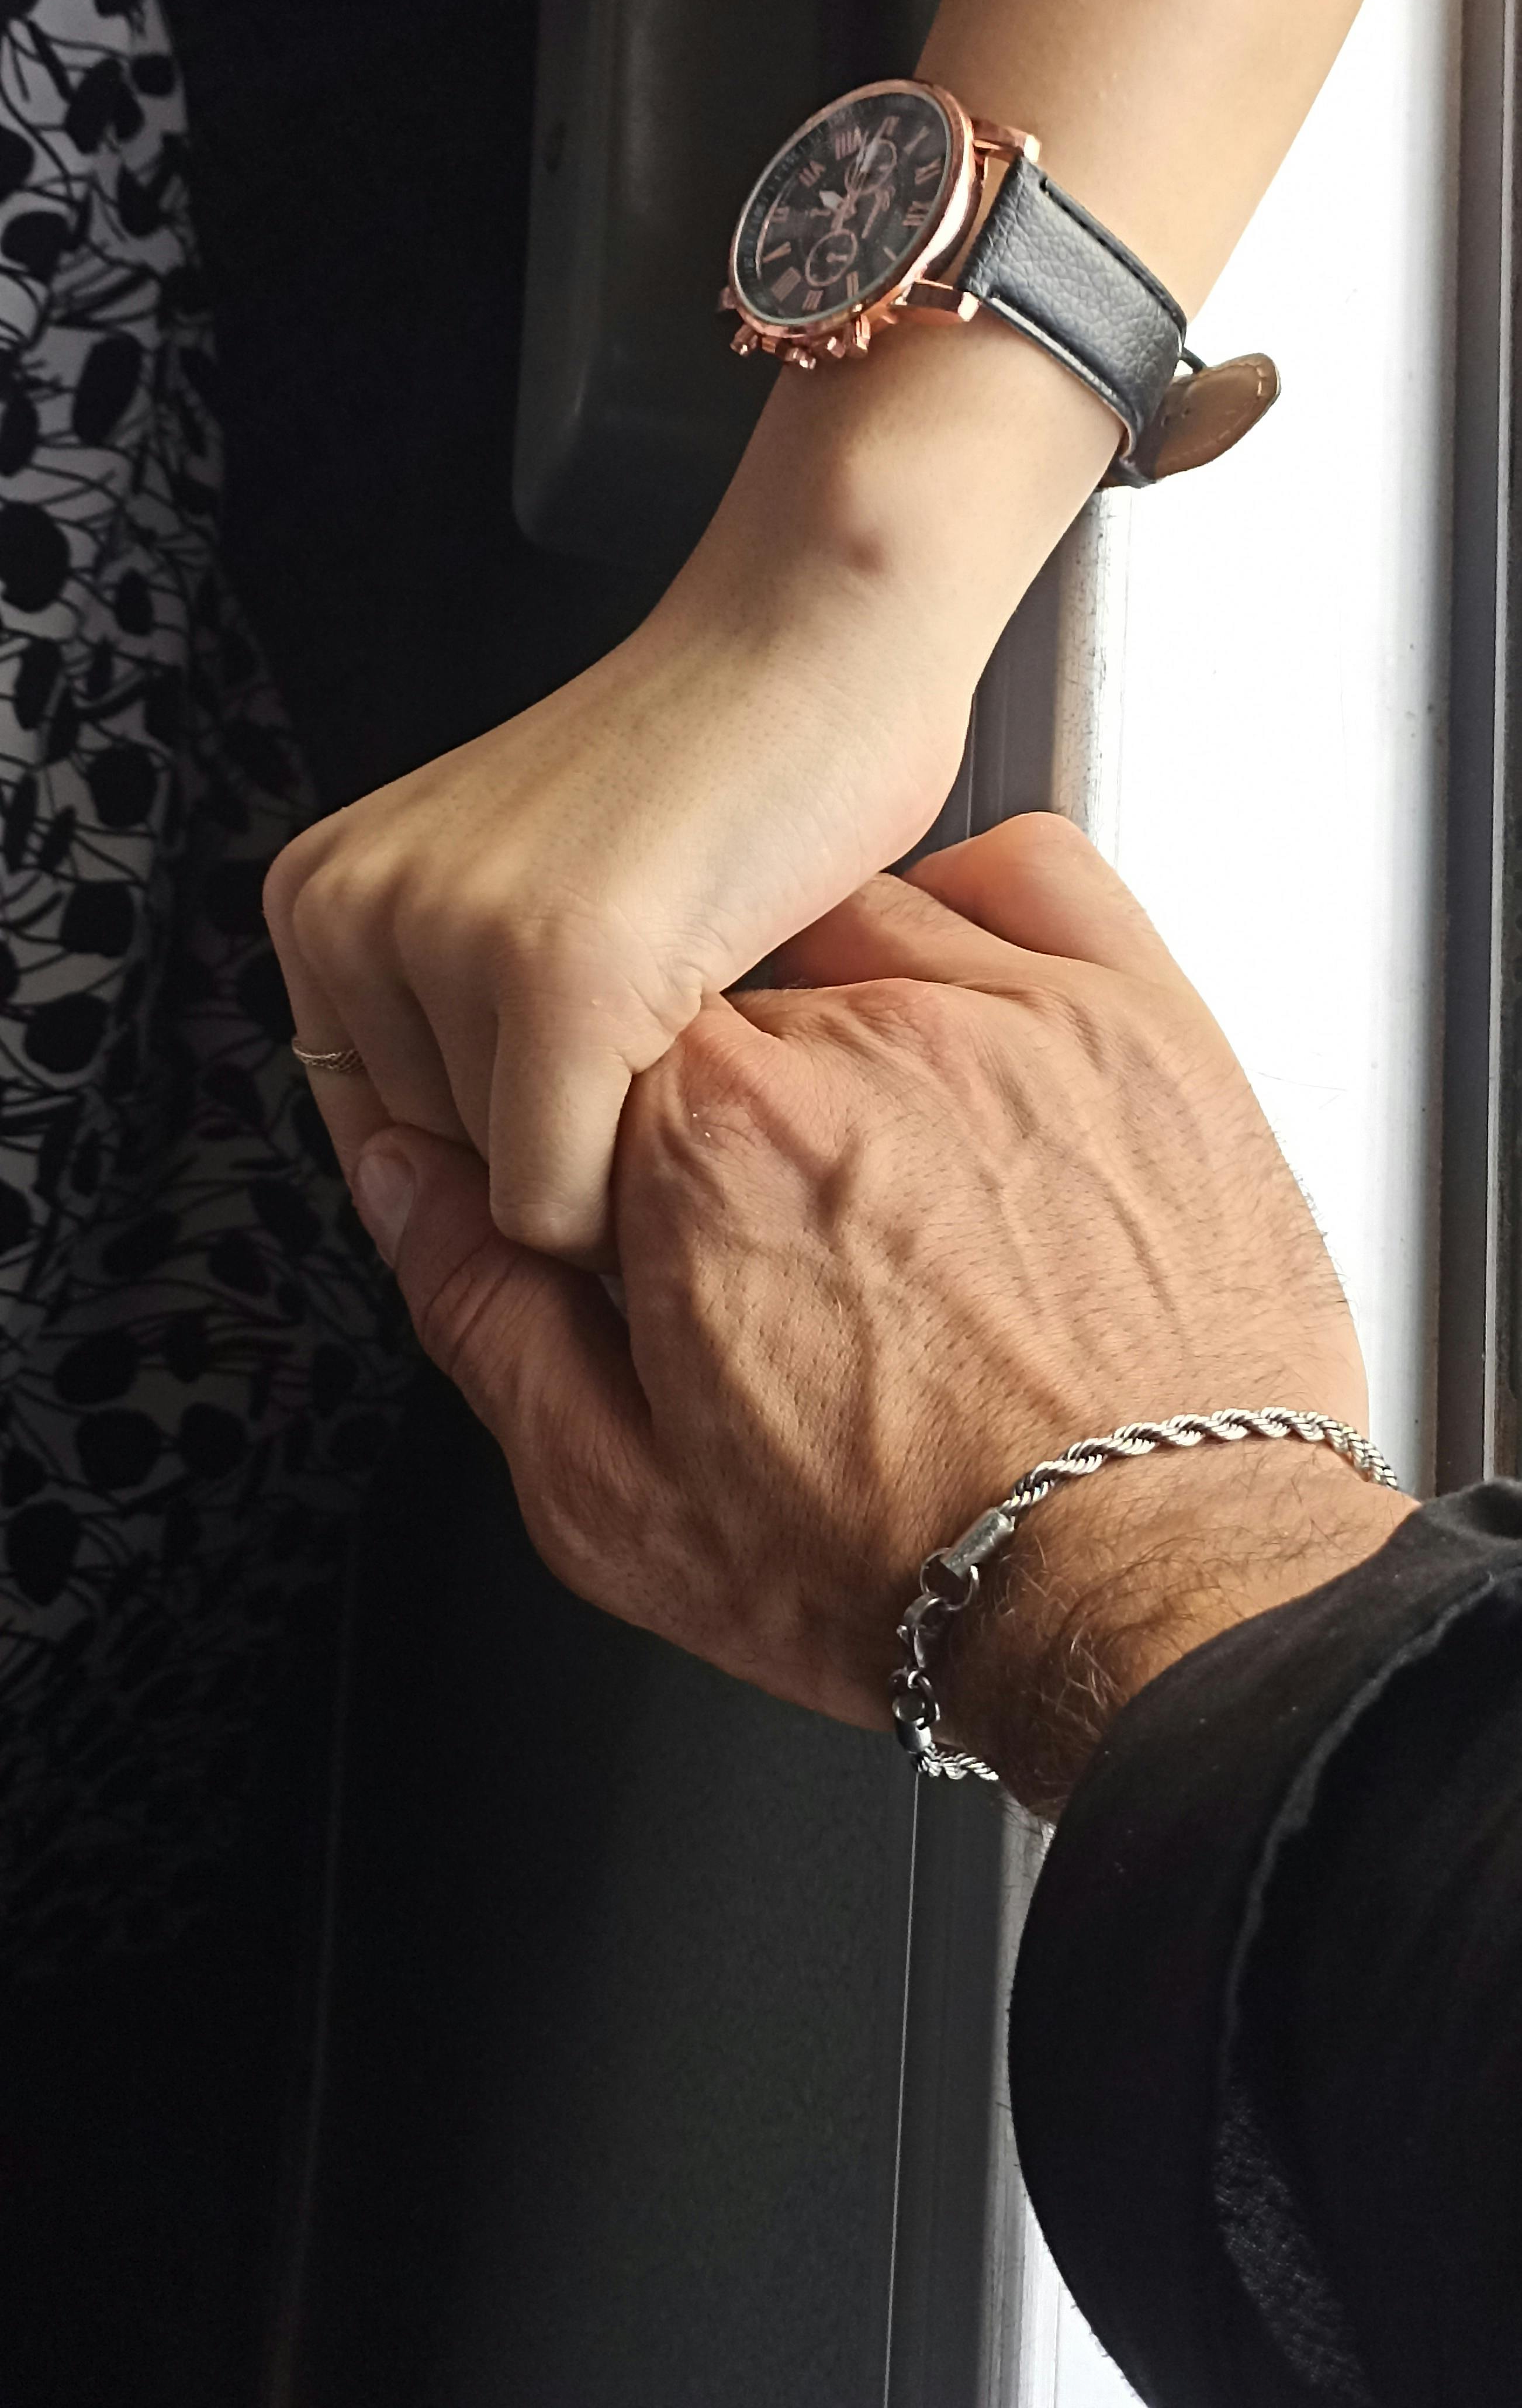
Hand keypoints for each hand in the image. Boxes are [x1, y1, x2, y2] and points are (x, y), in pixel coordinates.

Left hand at [262, 323, 1117, 1263]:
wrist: (819, 632)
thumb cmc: (714, 768)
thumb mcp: (515, 893)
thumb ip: (460, 1030)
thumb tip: (471, 1243)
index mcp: (322, 897)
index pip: (386, 1150)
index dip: (512, 1165)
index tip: (605, 1117)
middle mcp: (350, 913)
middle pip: (451, 1184)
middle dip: (575, 1150)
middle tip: (675, 1044)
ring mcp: (447, 938)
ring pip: (516, 1204)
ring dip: (631, 1158)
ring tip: (702, 1021)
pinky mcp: (558, 975)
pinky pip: (574, 1202)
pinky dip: (663, 1182)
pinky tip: (726, 1057)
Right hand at [344, 814, 1407, 1809]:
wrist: (1155, 1598)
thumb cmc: (911, 1563)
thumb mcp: (622, 1499)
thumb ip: (487, 1314)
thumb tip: (408, 1180)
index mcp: (703, 1140)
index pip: (584, 1044)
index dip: (603, 1134)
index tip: (640, 1212)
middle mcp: (853, 1039)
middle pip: (719, 978)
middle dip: (721, 1081)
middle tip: (767, 1212)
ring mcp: (1009, 1013)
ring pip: (856, 910)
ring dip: (841, 995)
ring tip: (875, 1137)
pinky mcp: (1141, 1019)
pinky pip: (1025, 876)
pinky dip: (977, 907)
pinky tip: (965, 1002)